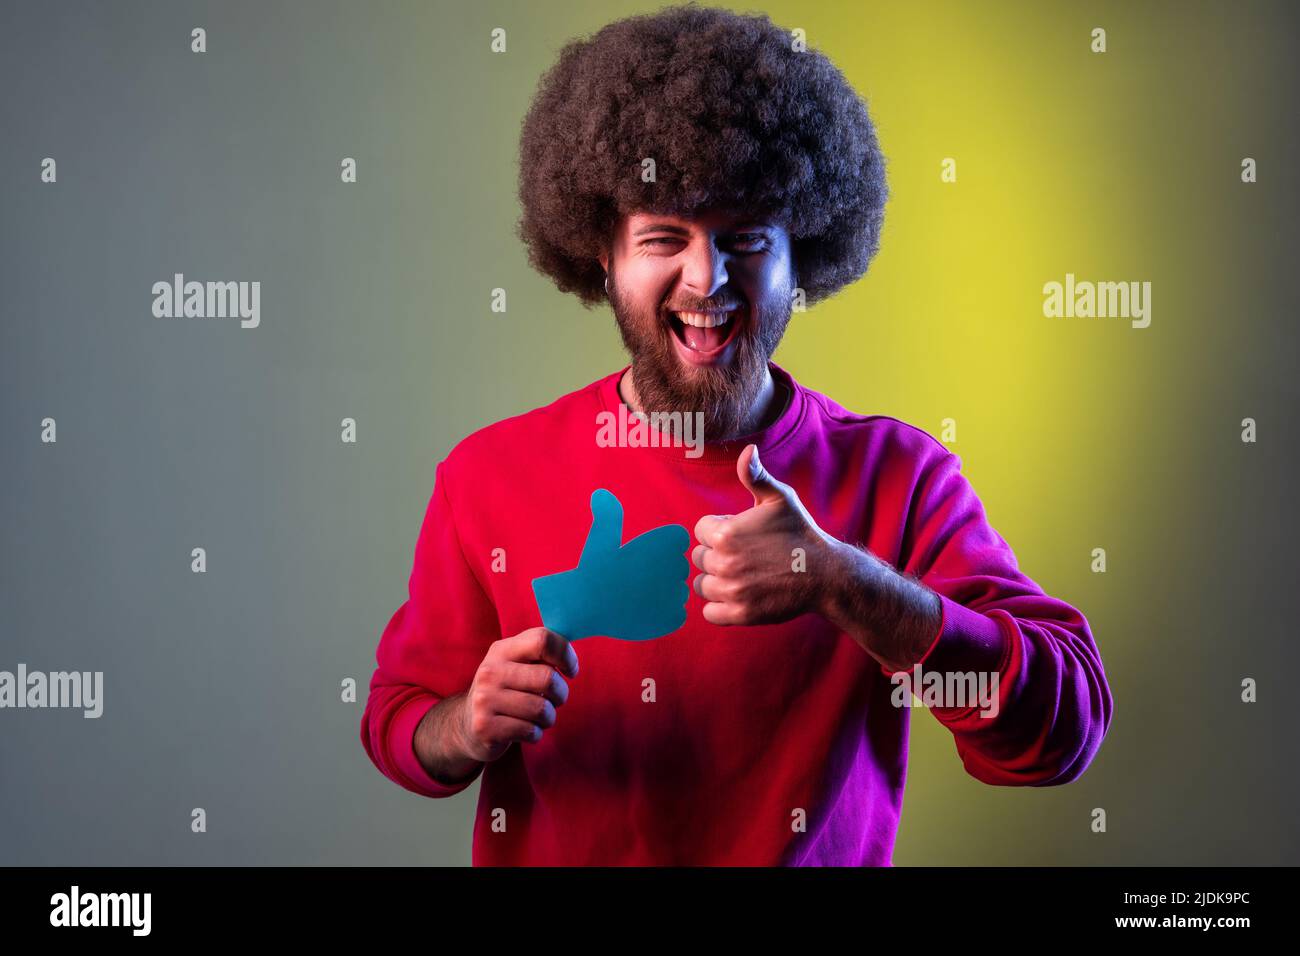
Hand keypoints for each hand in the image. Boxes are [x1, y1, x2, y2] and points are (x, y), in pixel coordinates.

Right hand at [458, 626, 579, 761]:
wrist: (468, 724)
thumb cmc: (506, 690)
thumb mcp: (517, 664)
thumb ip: (542, 654)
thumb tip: (570, 658)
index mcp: (502, 650)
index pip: (542, 640)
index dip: (566, 655)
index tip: (570, 670)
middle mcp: (490, 671)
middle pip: (548, 677)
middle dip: (561, 693)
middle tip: (554, 699)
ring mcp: (484, 699)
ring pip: (542, 708)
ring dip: (549, 717)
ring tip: (538, 717)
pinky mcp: (485, 727)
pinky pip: (530, 731)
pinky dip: (536, 734)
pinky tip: (525, 730)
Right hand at [531, 489, 689, 640]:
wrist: (584, 607)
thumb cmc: (593, 569)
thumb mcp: (601, 539)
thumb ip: (608, 516)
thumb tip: (601, 493)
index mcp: (664, 542)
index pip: (678, 541)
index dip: (661, 549)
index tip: (642, 558)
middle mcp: (675, 566)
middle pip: (680, 566)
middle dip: (663, 572)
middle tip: (636, 579)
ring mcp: (675, 594)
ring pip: (679, 591)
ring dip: (664, 594)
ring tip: (638, 596)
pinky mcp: (673, 618)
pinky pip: (678, 613)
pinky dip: (664, 615)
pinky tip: (644, 611)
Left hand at [691, 444, 839, 625]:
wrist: (825, 573)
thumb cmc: (799, 532)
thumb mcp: (780, 498)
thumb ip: (755, 475)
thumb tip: (747, 450)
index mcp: (726, 533)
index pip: (701, 531)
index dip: (721, 530)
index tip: (743, 534)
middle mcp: (724, 562)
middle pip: (700, 558)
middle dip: (718, 554)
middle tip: (747, 555)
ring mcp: (732, 590)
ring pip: (702, 584)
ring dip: (717, 580)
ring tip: (743, 574)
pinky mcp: (740, 614)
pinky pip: (710, 612)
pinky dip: (719, 607)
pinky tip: (738, 594)